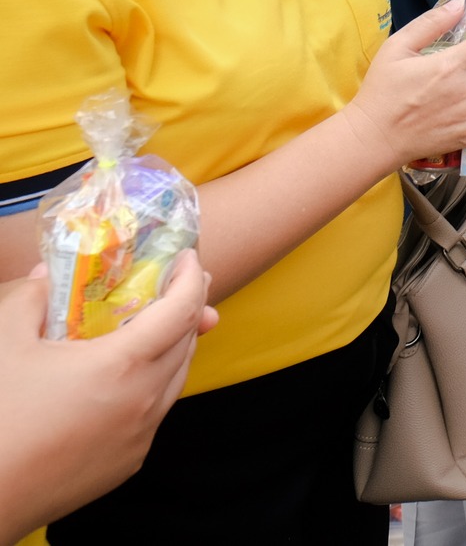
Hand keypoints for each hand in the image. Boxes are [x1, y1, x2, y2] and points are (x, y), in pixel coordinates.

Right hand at [0, 252, 216, 541]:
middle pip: (185, 343)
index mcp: (123, 366)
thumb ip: (30, 300)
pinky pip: (155, 413)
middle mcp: (144, 401)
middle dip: (186, 309)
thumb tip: (45, 277)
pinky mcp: (127, 462)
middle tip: (174, 287)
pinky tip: (125, 380)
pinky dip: (152, 386)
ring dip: (172, 348)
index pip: (181, 310)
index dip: (191, 278)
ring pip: (175, 380)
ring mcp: (140, 436)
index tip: (189, 258)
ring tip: (154, 328)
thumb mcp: (6, 345)